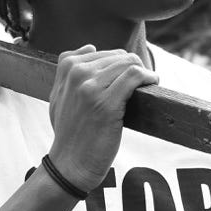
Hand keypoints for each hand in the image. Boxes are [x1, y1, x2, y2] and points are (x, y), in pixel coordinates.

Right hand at [47, 45, 158, 192]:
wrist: (70, 163)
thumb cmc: (69, 133)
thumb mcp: (58, 96)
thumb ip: (67, 71)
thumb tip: (90, 47)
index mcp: (66, 67)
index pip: (103, 52)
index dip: (120, 65)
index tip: (127, 79)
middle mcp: (77, 73)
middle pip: (119, 56)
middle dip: (133, 69)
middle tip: (139, 86)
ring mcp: (90, 87)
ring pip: (129, 62)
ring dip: (144, 73)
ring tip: (147, 85)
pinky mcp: (106, 103)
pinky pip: (134, 75)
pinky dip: (148, 76)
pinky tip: (152, 83)